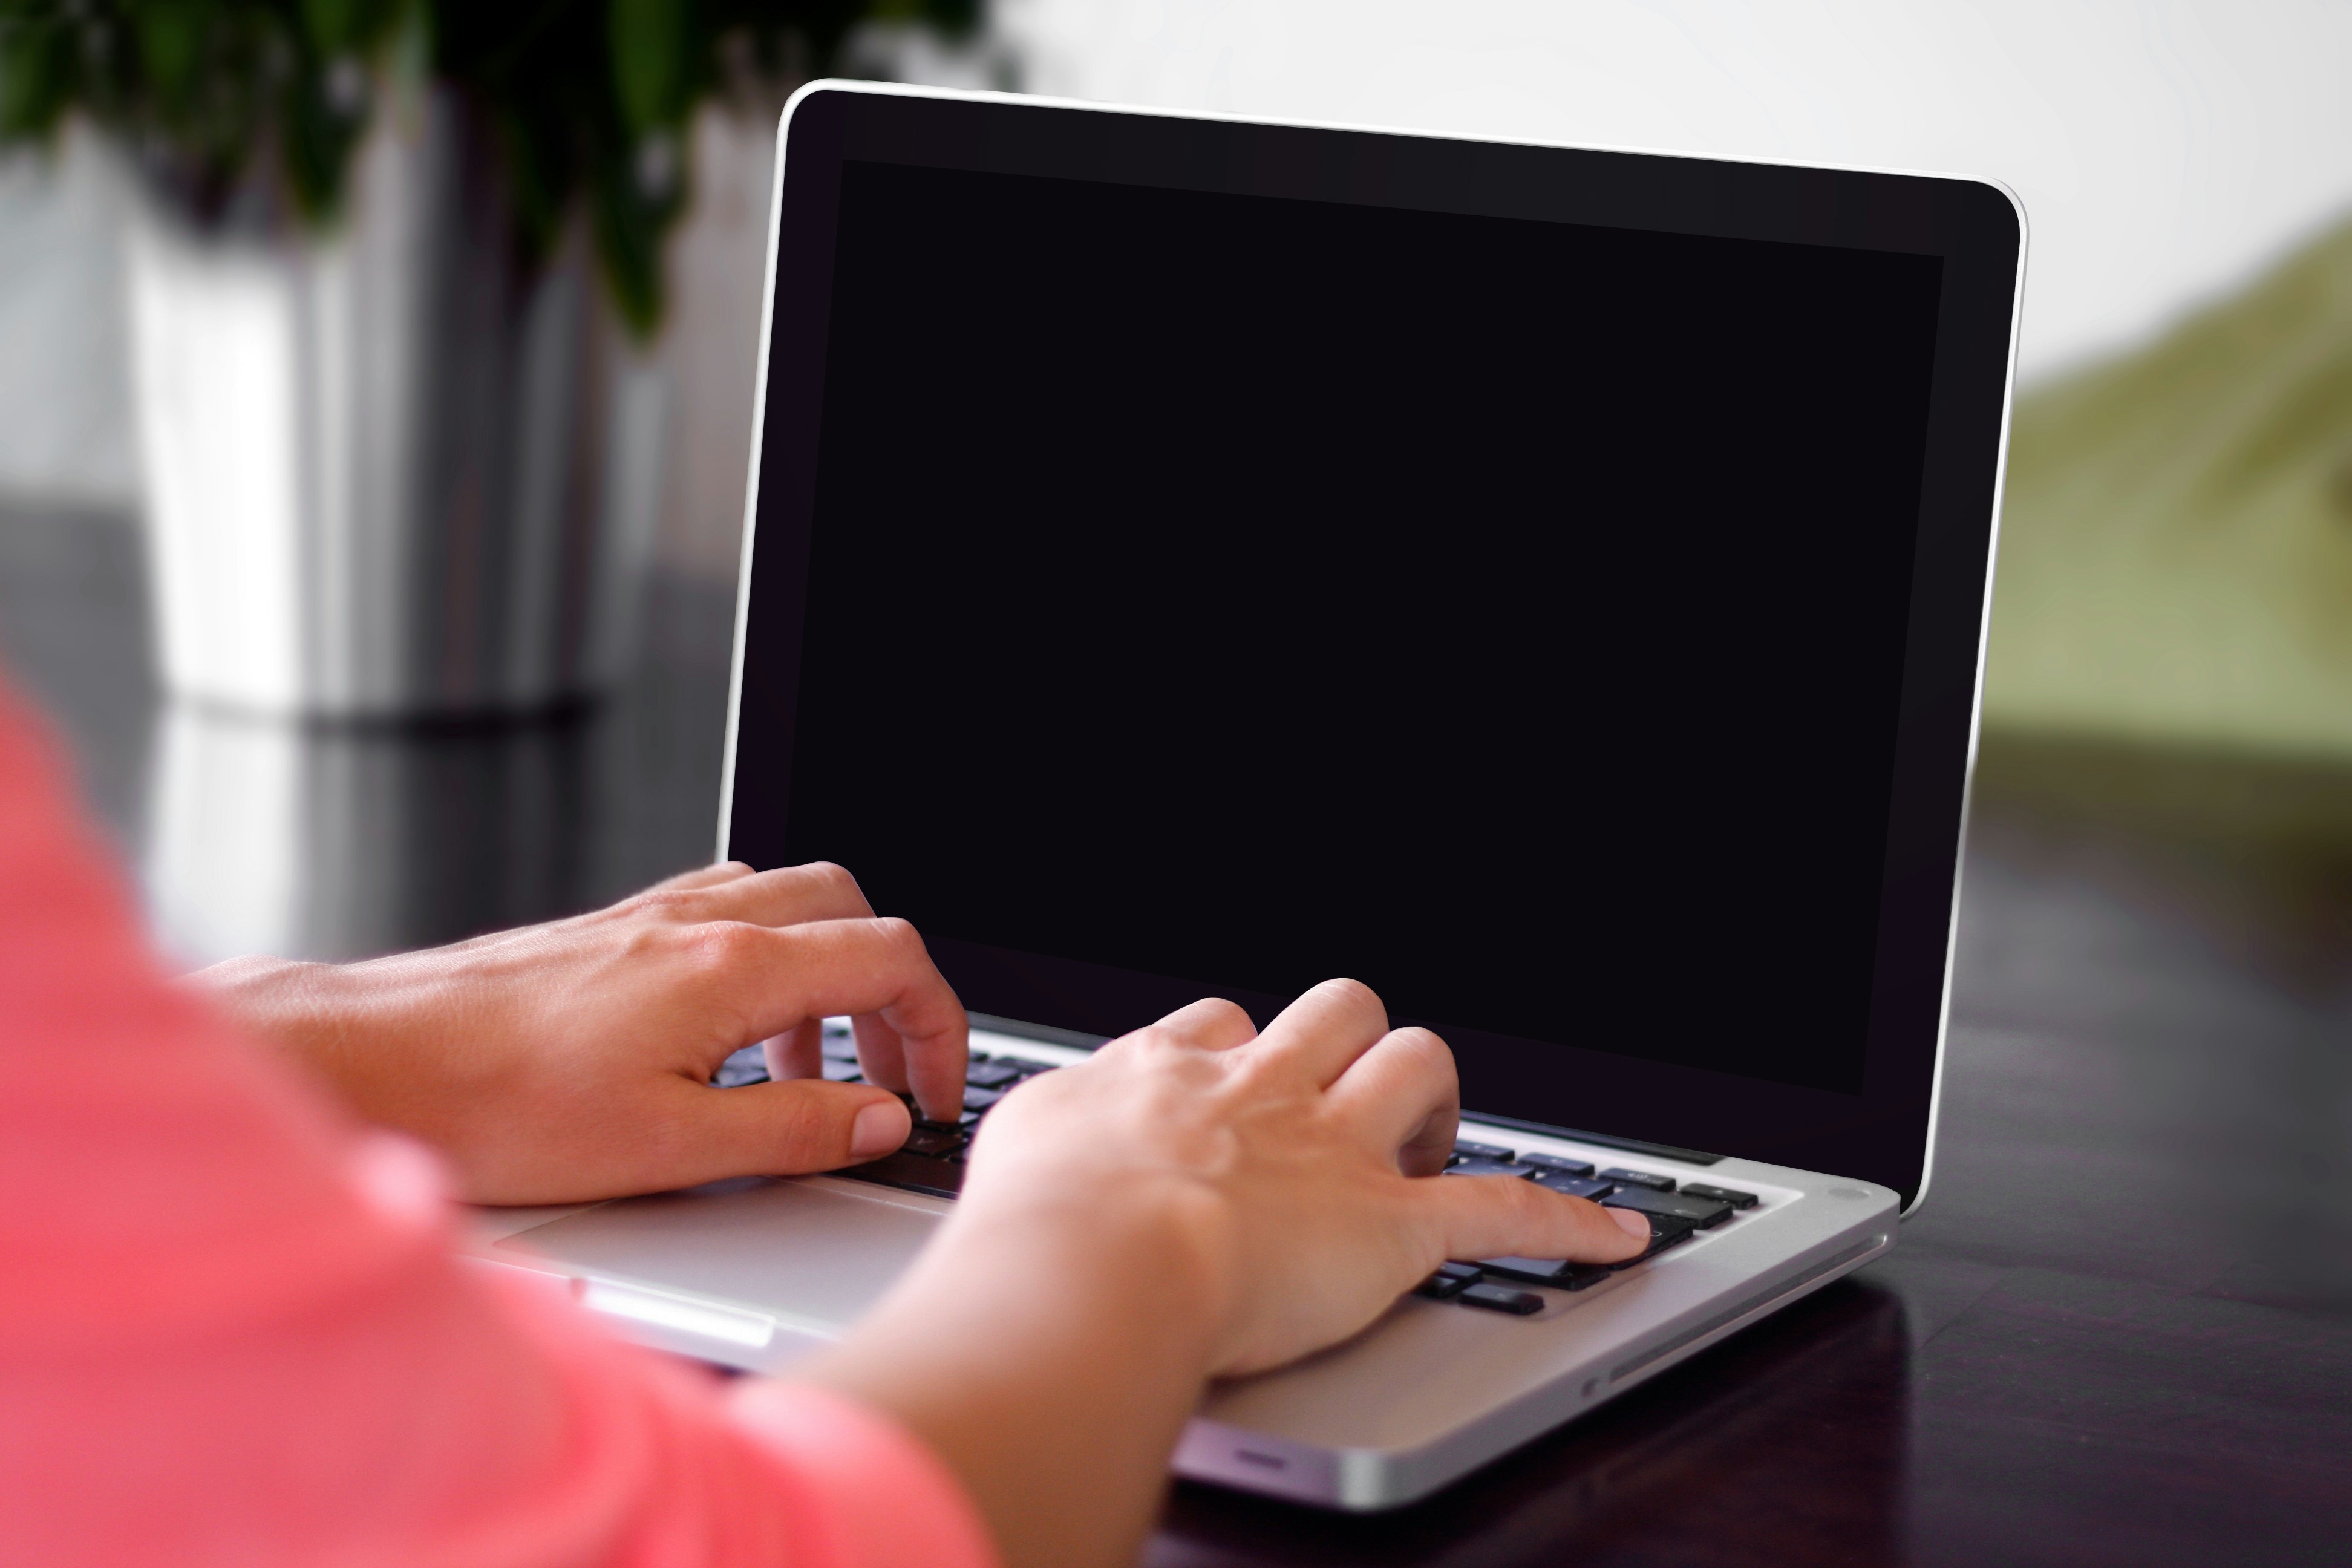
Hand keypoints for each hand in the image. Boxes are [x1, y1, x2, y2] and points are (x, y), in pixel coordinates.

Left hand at [195, 863, 968, 1204]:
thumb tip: (879, 1120)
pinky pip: (723, 914)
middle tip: (887, 1076)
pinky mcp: (609, 933)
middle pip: (852, 910)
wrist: (374, 1065)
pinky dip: (762, 963)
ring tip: (805, 1072)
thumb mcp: (672, 1149)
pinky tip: (727, 1035)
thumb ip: (795, 1128)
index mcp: (731, 968)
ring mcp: (650, 918)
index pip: (890, 962)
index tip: (933, 1095)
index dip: (940, 1029)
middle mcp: (698, 921)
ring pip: (787, 903)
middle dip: (892, 992)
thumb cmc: (497, 1106)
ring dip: (825, 978)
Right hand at [785, 979, 1646, 1567]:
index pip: (1224, 1021)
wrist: (1089, 1264)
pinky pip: (1504, 1210)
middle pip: (1335, 1010)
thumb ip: (1036, 1135)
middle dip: (1349, 1041)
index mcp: (1170, 1070)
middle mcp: (1260, 1087)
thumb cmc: (1032, 1221)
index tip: (1239, 1084)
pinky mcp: (1392, 1224)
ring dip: (1429, 1098)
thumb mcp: (1009, 1150)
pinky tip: (1621, 1236)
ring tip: (1425, 1135)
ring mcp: (1333, 1148)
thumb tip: (1023, 1149)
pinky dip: (1569, 1222)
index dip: (1243, 1053)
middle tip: (1342, 1094)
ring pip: (1417, 1067)